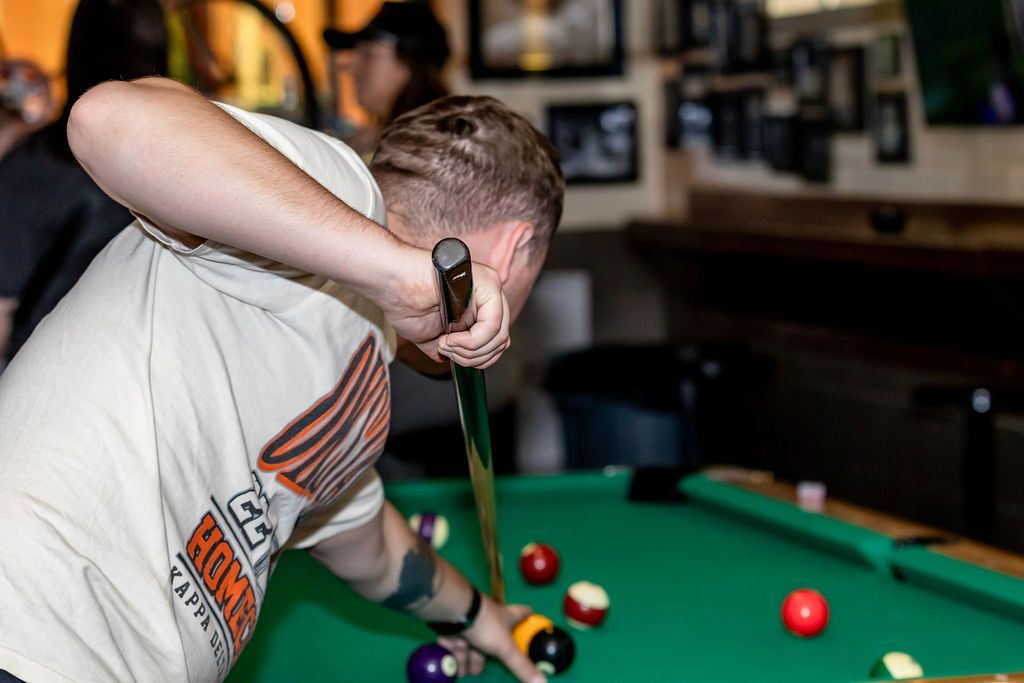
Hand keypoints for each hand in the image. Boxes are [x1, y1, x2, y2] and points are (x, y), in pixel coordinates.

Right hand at [382, 246, 510, 369]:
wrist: (391, 283)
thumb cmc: (405, 302)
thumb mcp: (431, 336)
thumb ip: (449, 349)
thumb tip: (452, 362)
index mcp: (479, 306)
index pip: (496, 341)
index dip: (476, 358)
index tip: (448, 354)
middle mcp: (489, 296)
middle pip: (501, 341)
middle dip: (473, 358)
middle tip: (446, 351)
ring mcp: (490, 288)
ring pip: (499, 337)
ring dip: (469, 351)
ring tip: (445, 344)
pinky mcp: (488, 284)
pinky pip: (491, 326)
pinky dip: (471, 342)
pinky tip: (448, 339)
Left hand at [437, 598, 544, 682]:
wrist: (455, 611)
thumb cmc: (486, 624)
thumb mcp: (505, 648)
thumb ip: (521, 665)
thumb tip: (543, 682)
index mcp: (506, 616)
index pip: (521, 613)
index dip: (526, 615)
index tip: (531, 615)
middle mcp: (489, 618)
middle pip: (494, 636)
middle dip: (491, 653)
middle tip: (489, 665)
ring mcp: (471, 622)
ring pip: (473, 643)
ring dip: (470, 659)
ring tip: (467, 672)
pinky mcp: (455, 627)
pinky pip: (457, 644)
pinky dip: (456, 656)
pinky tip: (455, 668)